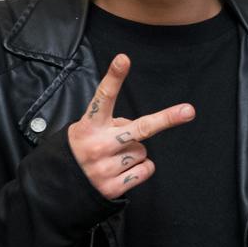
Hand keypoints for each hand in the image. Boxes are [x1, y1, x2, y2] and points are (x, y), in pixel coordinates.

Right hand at [67, 54, 194, 199]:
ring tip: (113, 157)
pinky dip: (139, 169)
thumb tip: (140, 129)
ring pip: (143, 152)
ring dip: (134, 153)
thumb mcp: (87, 129)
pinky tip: (120, 170)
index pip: (104, 97)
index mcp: (90, 125)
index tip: (123, 59)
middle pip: (140, 128)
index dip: (114, 77)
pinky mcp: (112, 187)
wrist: (59, 185)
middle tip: (189, 111)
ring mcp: (105, 168)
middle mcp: (98, 145)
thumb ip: (111, 124)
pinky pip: (145, 170)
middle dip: (166, 119)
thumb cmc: (81, 148)